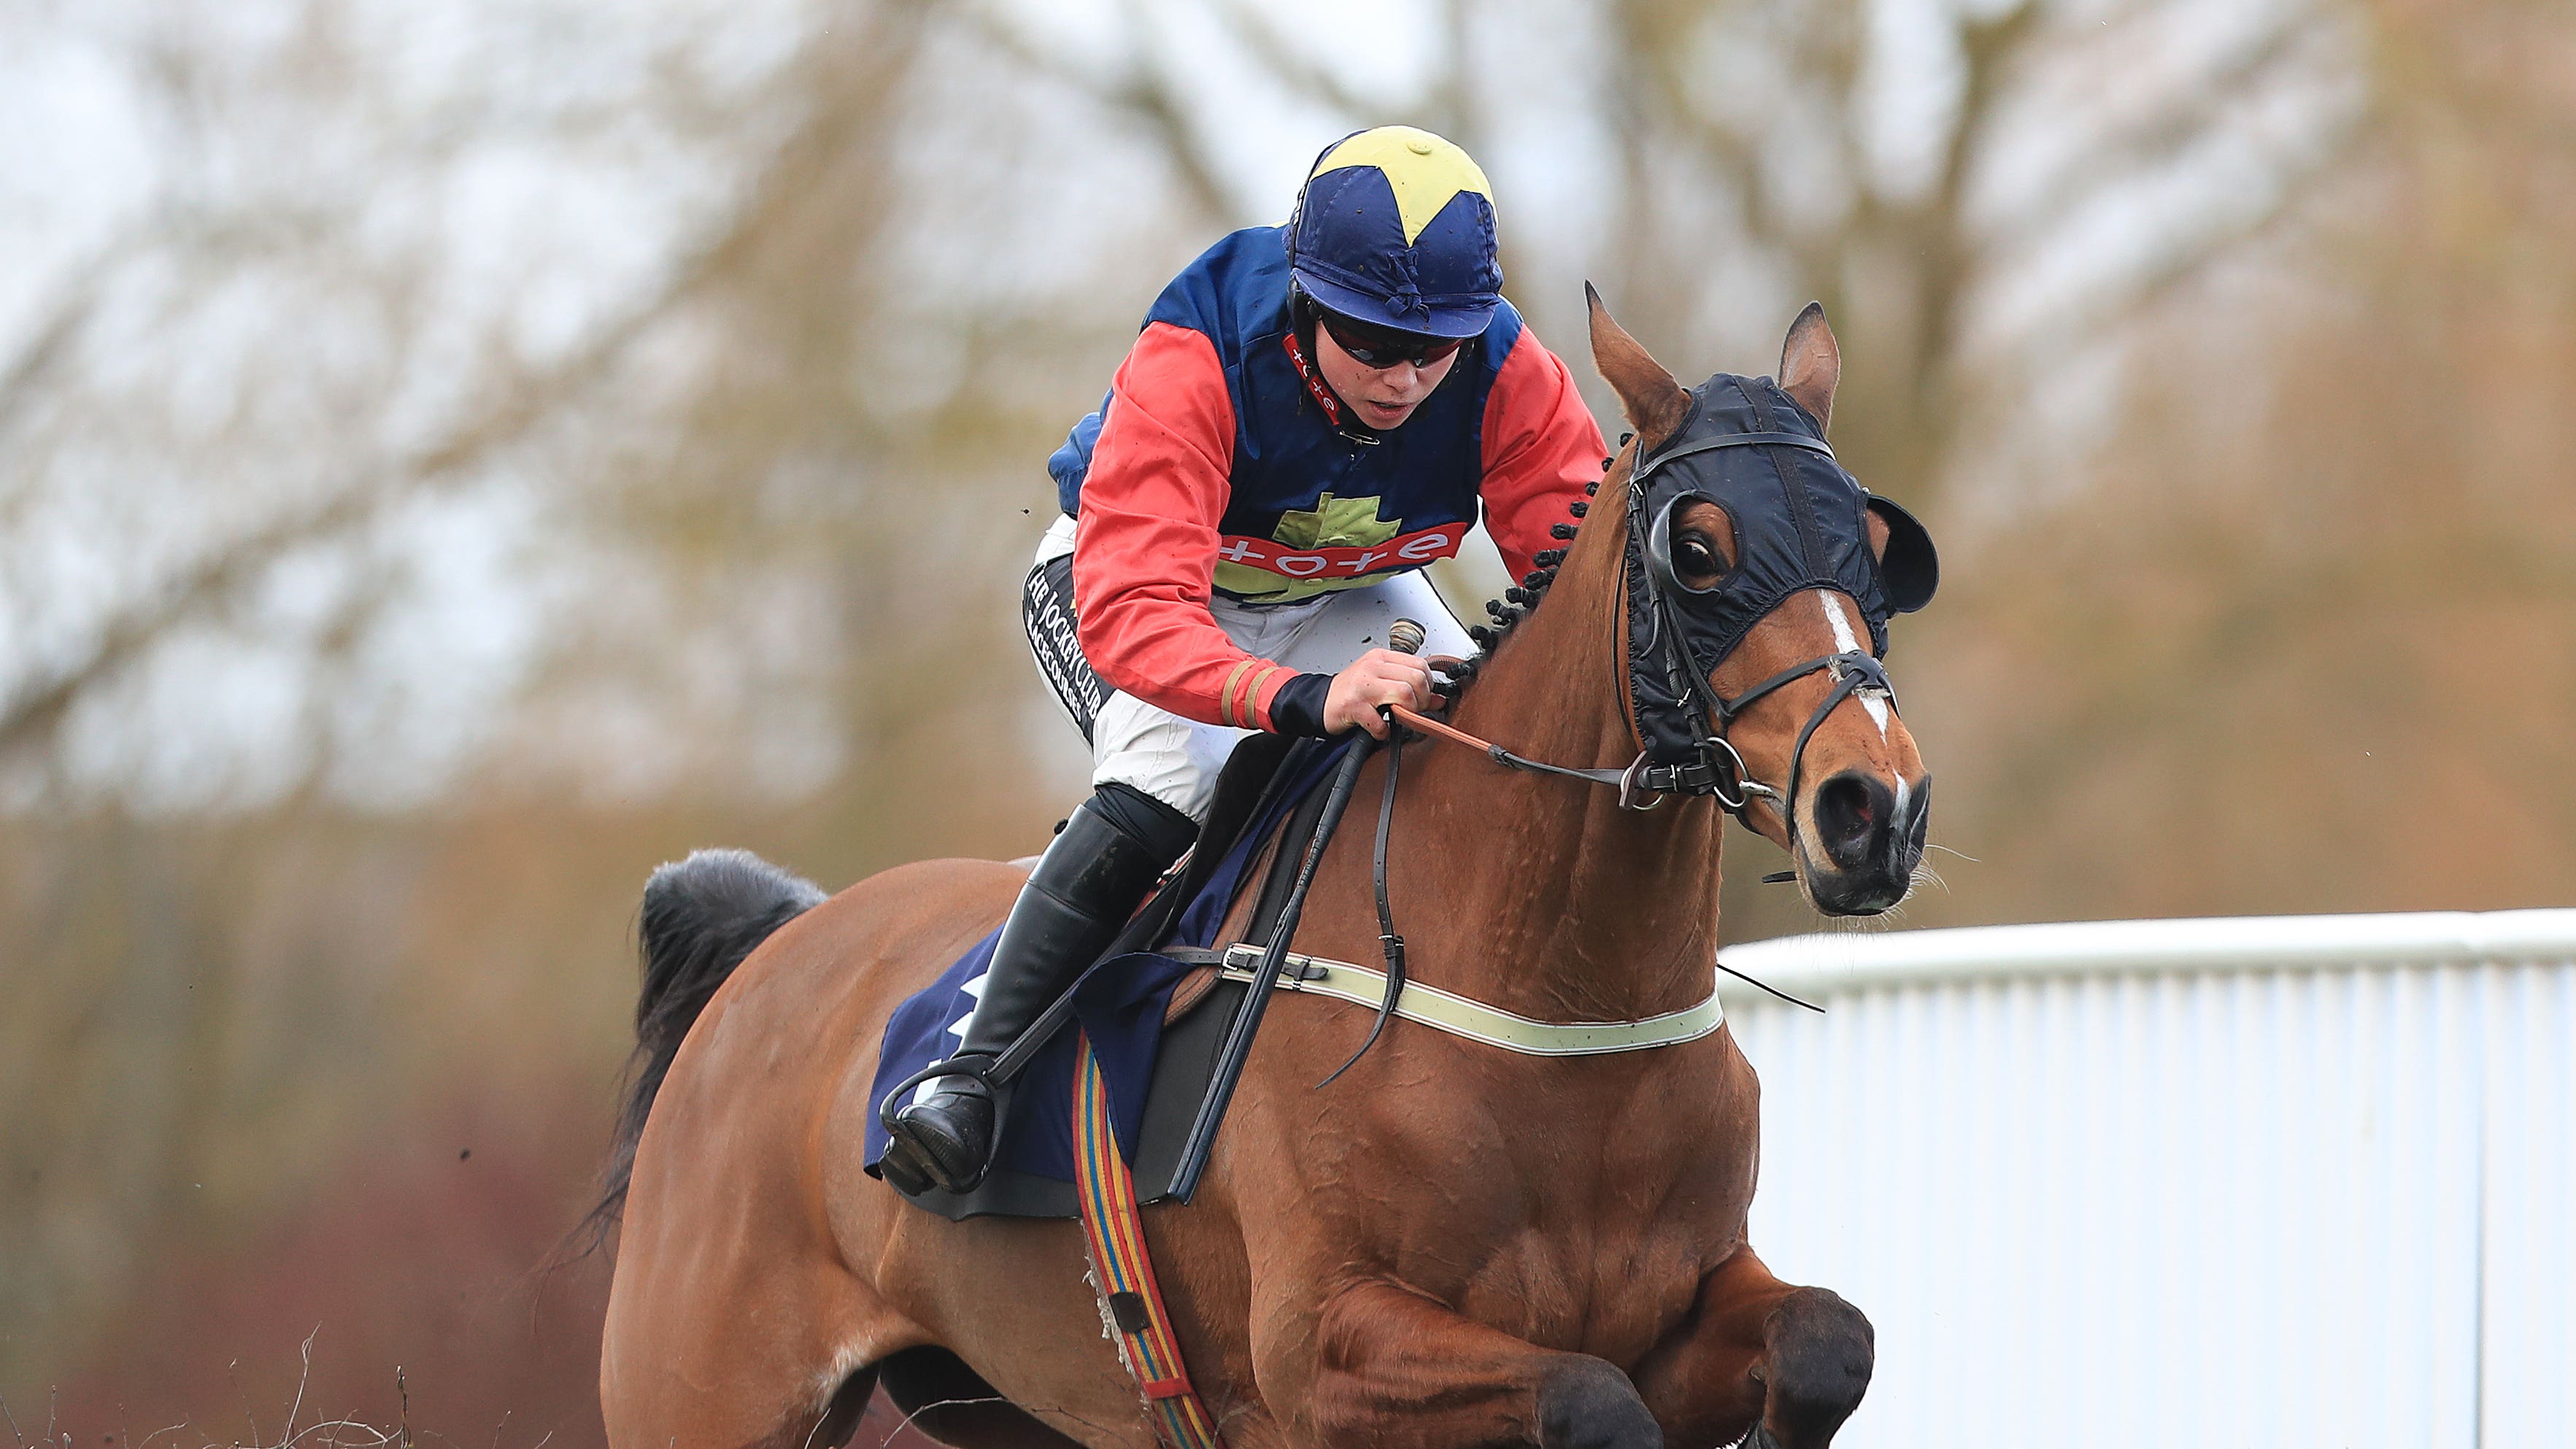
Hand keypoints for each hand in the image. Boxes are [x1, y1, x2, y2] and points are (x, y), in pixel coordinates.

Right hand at [1323, 649, 1441, 738]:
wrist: (1320, 702)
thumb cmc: (1351, 692)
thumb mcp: (1381, 682)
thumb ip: (1409, 687)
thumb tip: (1439, 699)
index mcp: (1381, 658)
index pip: (1420, 665)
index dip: (1428, 685)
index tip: (1424, 697)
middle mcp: (1373, 668)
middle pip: (1417, 679)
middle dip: (1422, 700)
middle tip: (1413, 710)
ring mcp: (1363, 686)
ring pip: (1405, 694)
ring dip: (1408, 713)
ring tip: (1399, 719)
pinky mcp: (1354, 706)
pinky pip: (1381, 722)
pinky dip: (1384, 731)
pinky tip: (1380, 729)